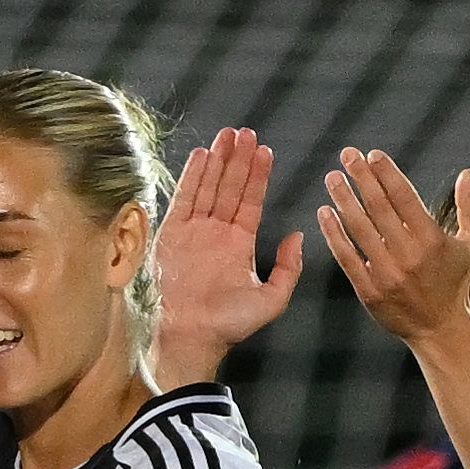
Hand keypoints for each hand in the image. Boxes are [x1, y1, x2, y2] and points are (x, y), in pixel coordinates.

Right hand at [145, 126, 306, 385]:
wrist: (191, 337)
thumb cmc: (229, 325)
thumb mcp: (272, 299)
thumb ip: (288, 268)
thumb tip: (297, 236)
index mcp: (239, 245)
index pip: (250, 201)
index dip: (258, 176)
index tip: (265, 150)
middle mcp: (216, 234)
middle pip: (230, 187)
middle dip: (239, 160)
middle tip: (247, 132)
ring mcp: (193, 232)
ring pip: (208, 187)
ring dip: (218, 161)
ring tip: (228, 134)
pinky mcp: (171, 234)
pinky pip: (184, 199)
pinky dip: (192, 177)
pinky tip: (202, 155)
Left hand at [315, 147, 469, 351]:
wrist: (439, 328)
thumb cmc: (457, 281)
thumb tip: (467, 173)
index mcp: (433, 240)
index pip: (405, 198)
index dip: (387, 174)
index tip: (372, 155)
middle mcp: (408, 256)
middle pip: (378, 208)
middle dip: (361, 178)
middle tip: (346, 154)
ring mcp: (386, 274)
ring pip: (359, 229)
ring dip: (343, 200)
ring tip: (332, 177)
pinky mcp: (369, 290)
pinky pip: (346, 257)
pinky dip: (333, 234)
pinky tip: (324, 212)